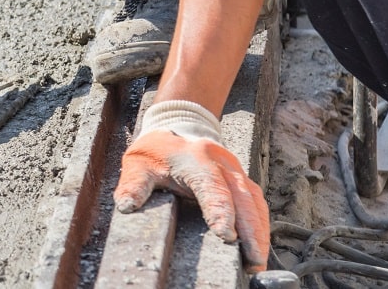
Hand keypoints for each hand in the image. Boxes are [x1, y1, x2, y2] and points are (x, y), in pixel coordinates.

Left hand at [114, 129, 269, 272]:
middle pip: (242, 197)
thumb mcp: (137, 164)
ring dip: (259, 231)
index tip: (227, 236)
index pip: (211, 187)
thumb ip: (133, 185)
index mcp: (196, 159)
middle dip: (249, 230)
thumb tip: (126, 206)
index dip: (220, 211)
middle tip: (252, 260)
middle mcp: (221, 162)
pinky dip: (261, 223)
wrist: (176, 126)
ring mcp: (235, 169)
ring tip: (258, 261)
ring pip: (254, 201)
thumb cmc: (156, 151)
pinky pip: (256, 201)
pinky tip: (259, 244)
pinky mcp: (241, 178)